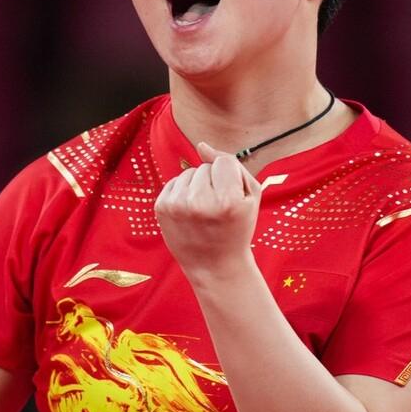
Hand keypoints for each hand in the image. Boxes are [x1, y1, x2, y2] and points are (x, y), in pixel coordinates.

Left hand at [155, 142, 261, 280]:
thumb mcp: (249, 197)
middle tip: (217, 210)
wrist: (214, 266)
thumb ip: (231, 164)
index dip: (230, 177)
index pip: (225, 161)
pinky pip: (174, 182)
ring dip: (196, 187)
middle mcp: (200, 202)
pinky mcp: (161, 208)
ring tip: (203, 212)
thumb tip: (201, 145)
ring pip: (188, 173)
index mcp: (227, 200)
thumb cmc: (237, 229)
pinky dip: (182, 193)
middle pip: (205, 166)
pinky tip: (189, 213)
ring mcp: (178, 205)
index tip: (232, 199)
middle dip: (212, 182)